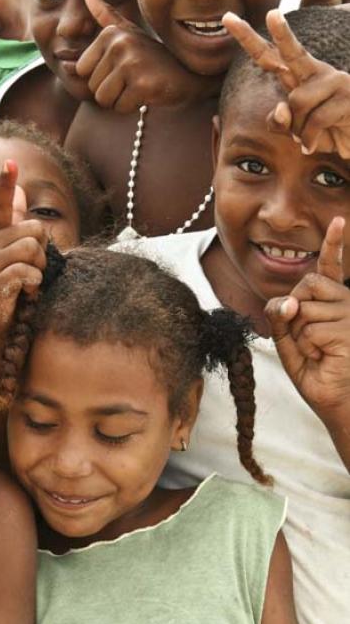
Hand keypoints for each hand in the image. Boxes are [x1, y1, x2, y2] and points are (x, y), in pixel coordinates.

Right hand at [0, 161, 47, 336]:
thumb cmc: (8, 285)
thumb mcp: (13, 250)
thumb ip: (17, 221)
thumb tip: (21, 190)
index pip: (0, 203)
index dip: (5, 183)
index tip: (10, 163)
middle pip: (34, 229)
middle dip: (42, 250)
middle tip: (31, 269)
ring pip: (34, 249)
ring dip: (40, 268)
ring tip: (28, 282)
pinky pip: (29, 271)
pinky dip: (34, 284)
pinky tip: (24, 293)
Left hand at [76, 0, 218, 112]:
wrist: (190, 73)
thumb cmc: (154, 56)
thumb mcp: (130, 31)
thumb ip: (106, 15)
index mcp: (110, 33)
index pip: (82, 69)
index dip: (100, 76)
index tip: (122, 68)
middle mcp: (119, 45)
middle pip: (92, 86)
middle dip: (111, 90)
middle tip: (133, 79)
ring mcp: (131, 64)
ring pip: (104, 99)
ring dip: (119, 100)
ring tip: (138, 86)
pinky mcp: (143, 85)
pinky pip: (120, 107)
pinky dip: (132, 106)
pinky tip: (147, 93)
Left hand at [223, 8, 349, 156]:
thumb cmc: (323, 134)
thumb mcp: (294, 132)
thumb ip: (280, 123)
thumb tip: (280, 108)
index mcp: (297, 76)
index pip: (269, 56)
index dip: (248, 39)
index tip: (228, 19)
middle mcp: (315, 73)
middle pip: (292, 51)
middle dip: (281, 32)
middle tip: (272, 13)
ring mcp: (334, 81)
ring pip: (297, 101)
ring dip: (297, 129)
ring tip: (306, 138)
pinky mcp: (348, 96)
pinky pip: (315, 120)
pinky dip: (309, 138)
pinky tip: (312, 145)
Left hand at [265, 217, 349, 415]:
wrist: (338, 404)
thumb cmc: (317, 373)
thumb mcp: (289, 342)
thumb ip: (282, 317)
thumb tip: (290, 300)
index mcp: (333, 303)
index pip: (329, 268)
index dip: (334, 244)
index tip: (340, 219)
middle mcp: (345, 303)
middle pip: (305, 285)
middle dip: (295, 313)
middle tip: (310, 341)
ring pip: (303, 310)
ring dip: (301, 337)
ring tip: (319, 353)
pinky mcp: (348, 329)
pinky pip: (308, 329)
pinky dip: (308, 348)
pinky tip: (325, 358)